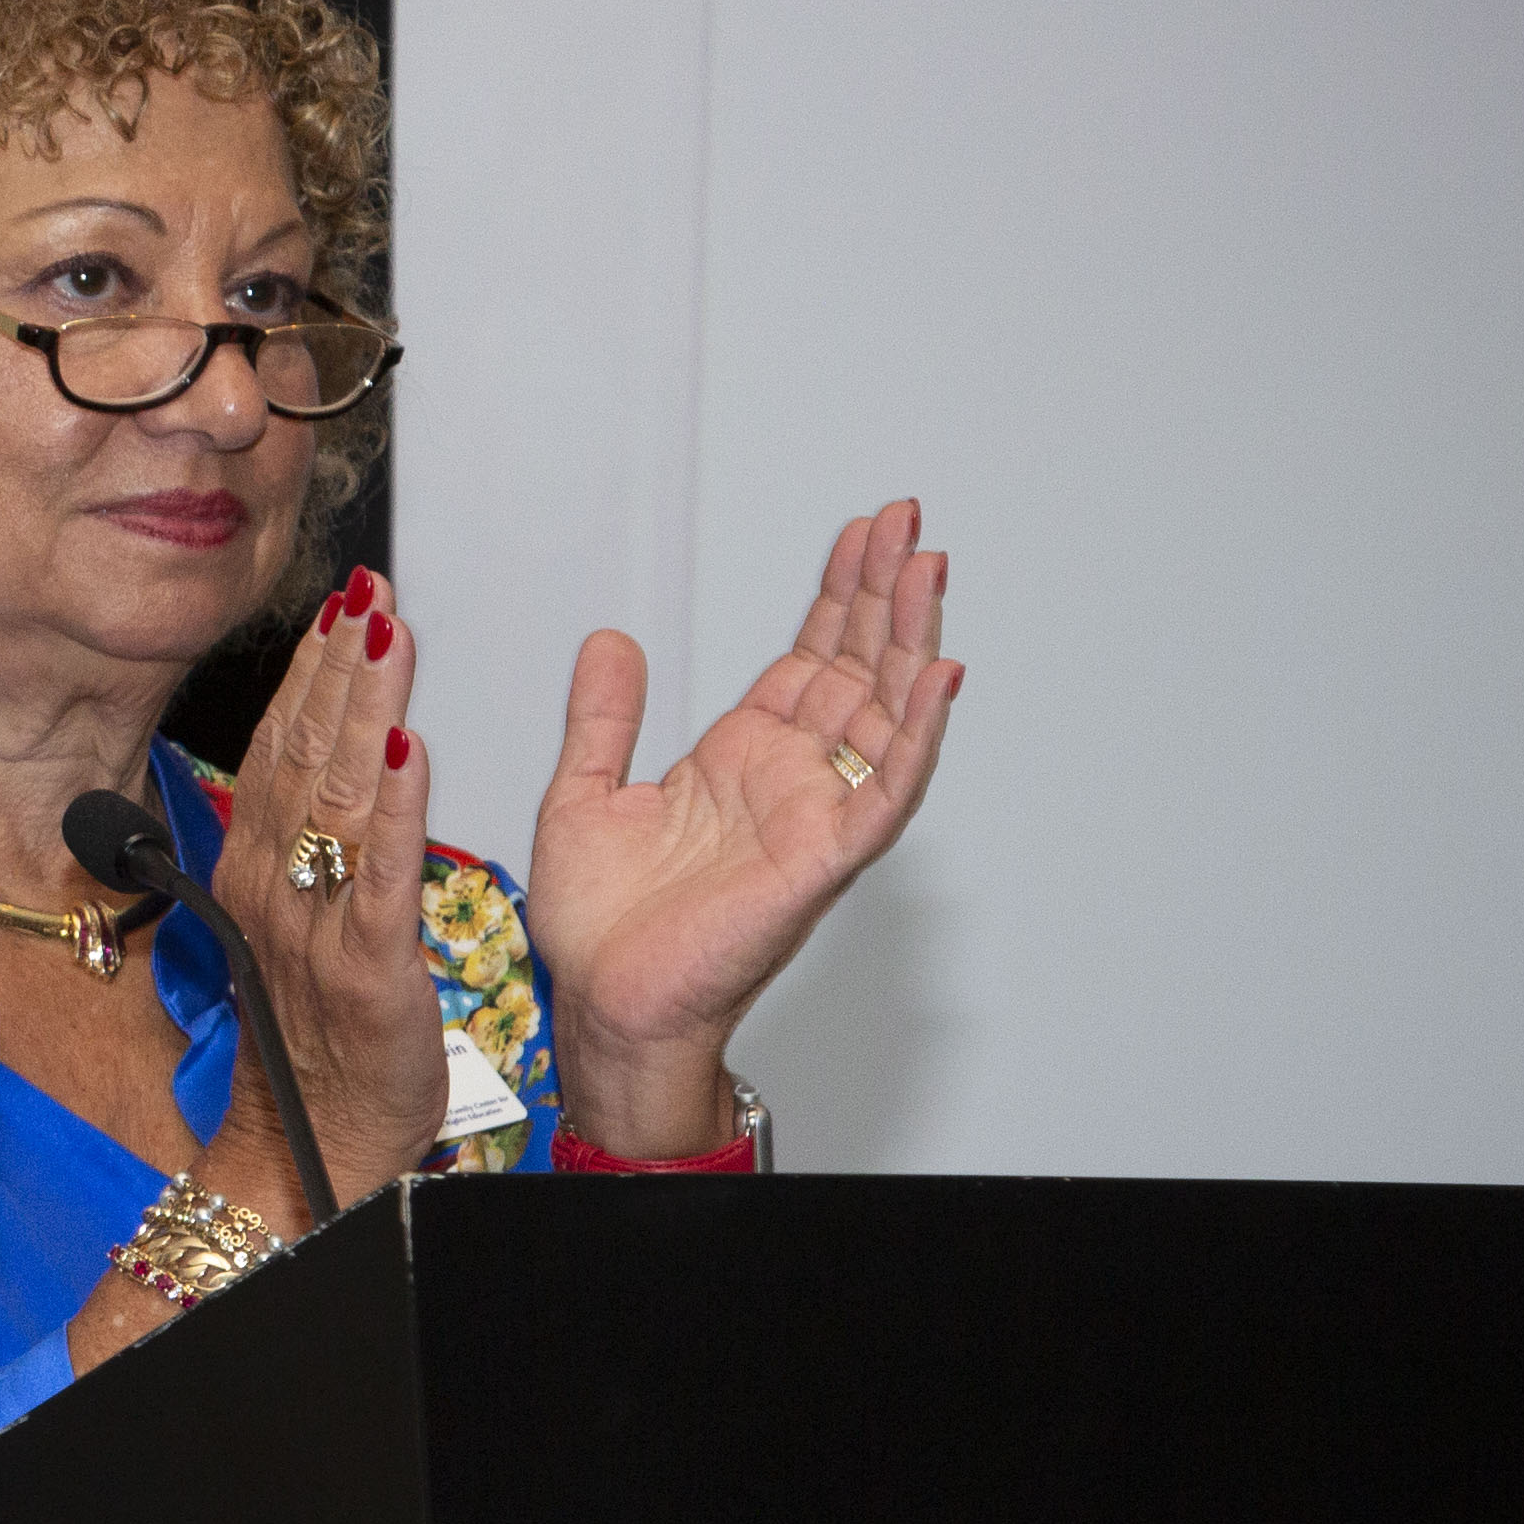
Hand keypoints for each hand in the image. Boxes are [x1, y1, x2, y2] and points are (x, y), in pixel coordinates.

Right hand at [200, 565, 450, 1217]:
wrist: (311, 1144)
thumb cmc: (312, 1036)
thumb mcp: (289, 917)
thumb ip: (299, 835)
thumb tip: (321, 753)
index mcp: (257, 866)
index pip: (284, 743)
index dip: (314, 665)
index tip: (344, 599)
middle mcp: (274, 884)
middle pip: (308, 751)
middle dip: (341, 661)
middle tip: (371, 587)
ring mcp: (315, 925)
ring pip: (340, 796)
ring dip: (366, 706)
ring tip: (389, 635)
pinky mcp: (367, 971)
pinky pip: (382, 877)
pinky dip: (396, 810)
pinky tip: (410, 750)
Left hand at [526, 499, 963, 1153]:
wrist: (603, 1004)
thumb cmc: (602, 928)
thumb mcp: (584, 792)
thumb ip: (604, 715)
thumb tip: (610, 641)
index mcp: (742, 759)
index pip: (810, 656)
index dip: (838, 594)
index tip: (862, 533)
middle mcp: (790, 780)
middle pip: (859, 667)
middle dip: (884, 592)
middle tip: (906, 519)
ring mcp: (815, 816)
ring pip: (887, 713)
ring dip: (912, 639)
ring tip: (927, 566)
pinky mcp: (824, 858)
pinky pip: (888, 790)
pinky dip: (918, 734)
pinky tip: (939, 674)